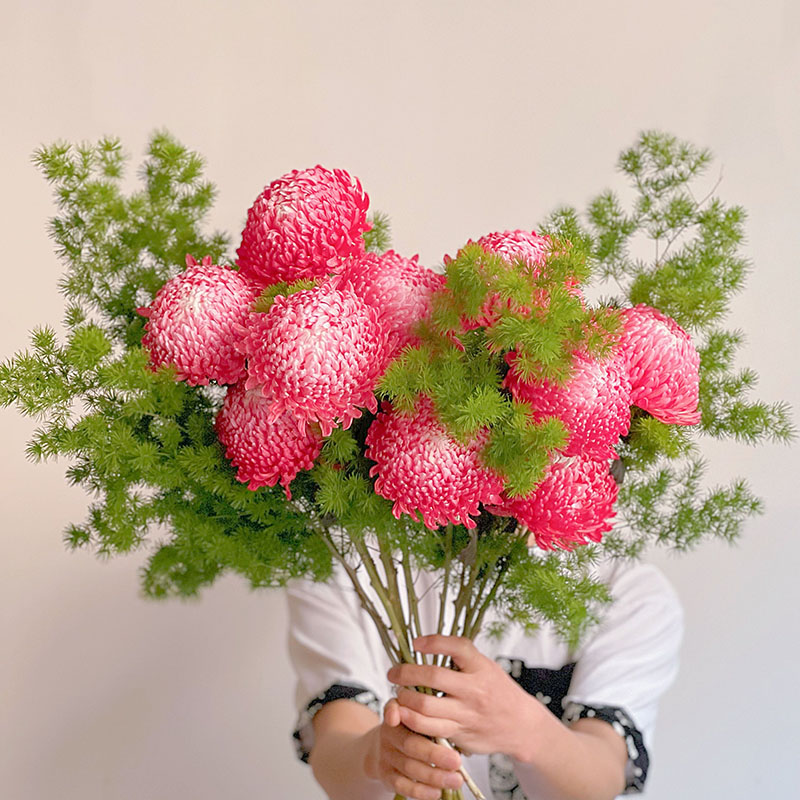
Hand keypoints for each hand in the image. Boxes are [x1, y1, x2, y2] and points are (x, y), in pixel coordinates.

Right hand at [363, 697, 463, 799]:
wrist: (382, 748)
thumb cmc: (409, 728)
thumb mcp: (415, 714)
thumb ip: (428, 713)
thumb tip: (451, 720)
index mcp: (397, 714)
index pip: (398, 711)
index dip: (401, 714)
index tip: (420, 720)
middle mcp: (388, 734)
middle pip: (410, 744)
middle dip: (435, 755)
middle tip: (457, 761)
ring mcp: (386, 755)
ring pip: (409, 767)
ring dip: (434, 776)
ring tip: (456, 780)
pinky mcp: (385, 775)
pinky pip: (402, 785)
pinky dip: (420, 791)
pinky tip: (437, 792)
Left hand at [387, 634, 538, 759]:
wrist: (521, 724)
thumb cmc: (497, 690)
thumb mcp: (485, 666)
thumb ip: (460, 657)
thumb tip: (424, 644)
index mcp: (481, 667)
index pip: (457, 647)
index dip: (434, 642)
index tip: (416, 642)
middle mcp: (474, 690)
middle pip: (433, 678)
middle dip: (406, 674)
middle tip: (394, 673)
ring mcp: (467, 715)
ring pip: (425, 709)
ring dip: (404, 701)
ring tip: (398, 695)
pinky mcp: (460, 735)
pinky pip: (429, 731)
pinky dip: (411, 722)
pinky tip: (405, 715)